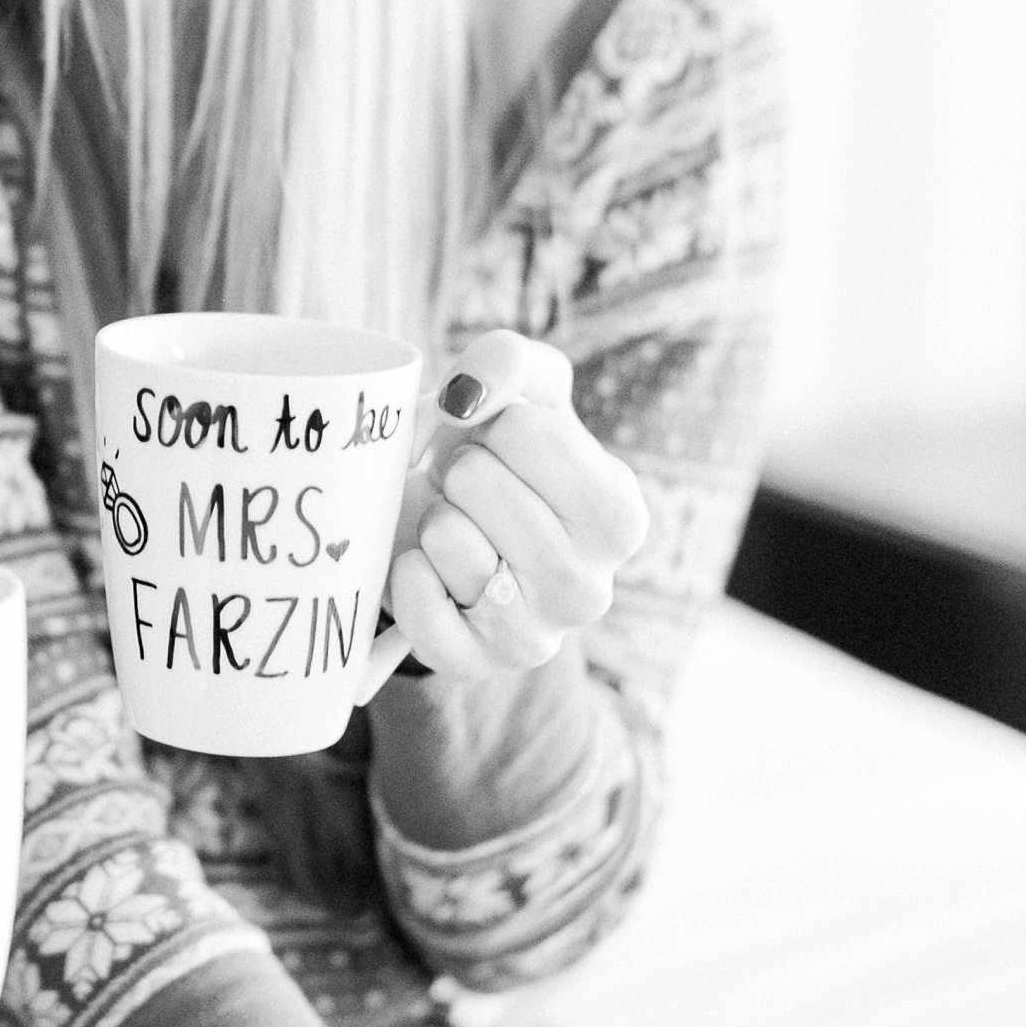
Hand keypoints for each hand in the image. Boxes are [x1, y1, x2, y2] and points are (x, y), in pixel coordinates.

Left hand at [385, 331, 647, 683]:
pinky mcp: (471, 665)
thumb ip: (508, 361)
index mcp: (620, 516)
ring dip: (433, 519)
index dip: (493, 425)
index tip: (503, 452)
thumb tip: (464, 398)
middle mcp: (590, 587)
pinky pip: (415, 604)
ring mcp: (534, 636)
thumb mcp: (524, 393)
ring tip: (457, 531)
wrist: (462, 540)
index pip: (525, 430)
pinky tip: (429, 569)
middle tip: (473, 495)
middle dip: (459, 472)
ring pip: (444, 537)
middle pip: (476, 479)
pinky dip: (405, 572)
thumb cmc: (504, 462)